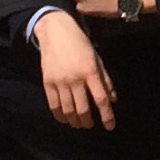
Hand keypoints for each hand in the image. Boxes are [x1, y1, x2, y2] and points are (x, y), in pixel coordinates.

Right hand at [30, 12, 116, 131]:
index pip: (101, 99)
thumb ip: (105, 80)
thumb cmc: (81, 45)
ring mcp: (60, 81)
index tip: (110, 126)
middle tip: (90, 125)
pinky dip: (60, 116)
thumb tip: (112, 100)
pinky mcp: (47, 82)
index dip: (107, 115)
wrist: (56, 32)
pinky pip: (53, 105)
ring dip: (74, 121)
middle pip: (83, 109)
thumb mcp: (97, 59)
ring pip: (68, 110)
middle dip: (88, 122)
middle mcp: (75, 78)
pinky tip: (65, 119)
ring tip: (79, 124)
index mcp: (91, 71)